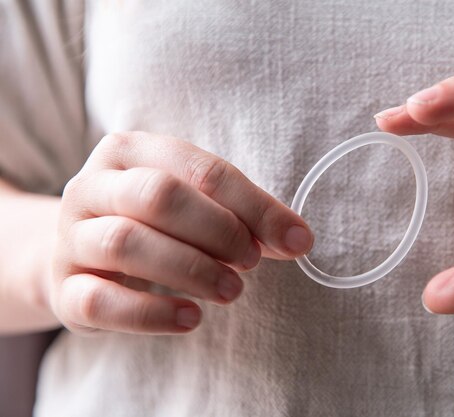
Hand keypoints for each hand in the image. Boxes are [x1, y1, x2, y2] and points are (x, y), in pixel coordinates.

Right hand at [52, 132, 313, 333]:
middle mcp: (92, 186)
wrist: (80, 255)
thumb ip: (241, 214)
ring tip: (232, 291)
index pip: (199, 169)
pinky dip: (150, 313)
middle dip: (217, 230)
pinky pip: (99, 300)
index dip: (253, 205)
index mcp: (129, 151)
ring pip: (125, 243)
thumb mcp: (192, 204)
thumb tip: (296, 238)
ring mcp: (71, 237)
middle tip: (253, 262)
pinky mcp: (63, 287)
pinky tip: (191, 318)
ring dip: (190, 269)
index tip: (295, 239)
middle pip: (157, 197)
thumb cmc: (151, 223)